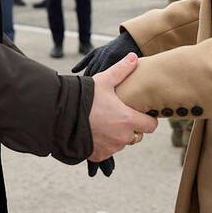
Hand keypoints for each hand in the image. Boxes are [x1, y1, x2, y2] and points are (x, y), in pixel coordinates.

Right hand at [74, 31, 142, 176]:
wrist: (60, 117)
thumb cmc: (84, 98)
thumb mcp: (104, 81)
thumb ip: (121, 70)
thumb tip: (133, 56)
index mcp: (128, 120)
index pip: (151, 126)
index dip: (148, 119)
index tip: (140, 113)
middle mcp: (122, 137)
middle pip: (137, 136)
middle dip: (132, 128)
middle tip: (119, 117)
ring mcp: (110, 148)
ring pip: (121, 144)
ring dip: (117, 136)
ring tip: (105, 123)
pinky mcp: (99, 155)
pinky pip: (107, 152)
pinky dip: (104, 145)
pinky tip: (95, 133)